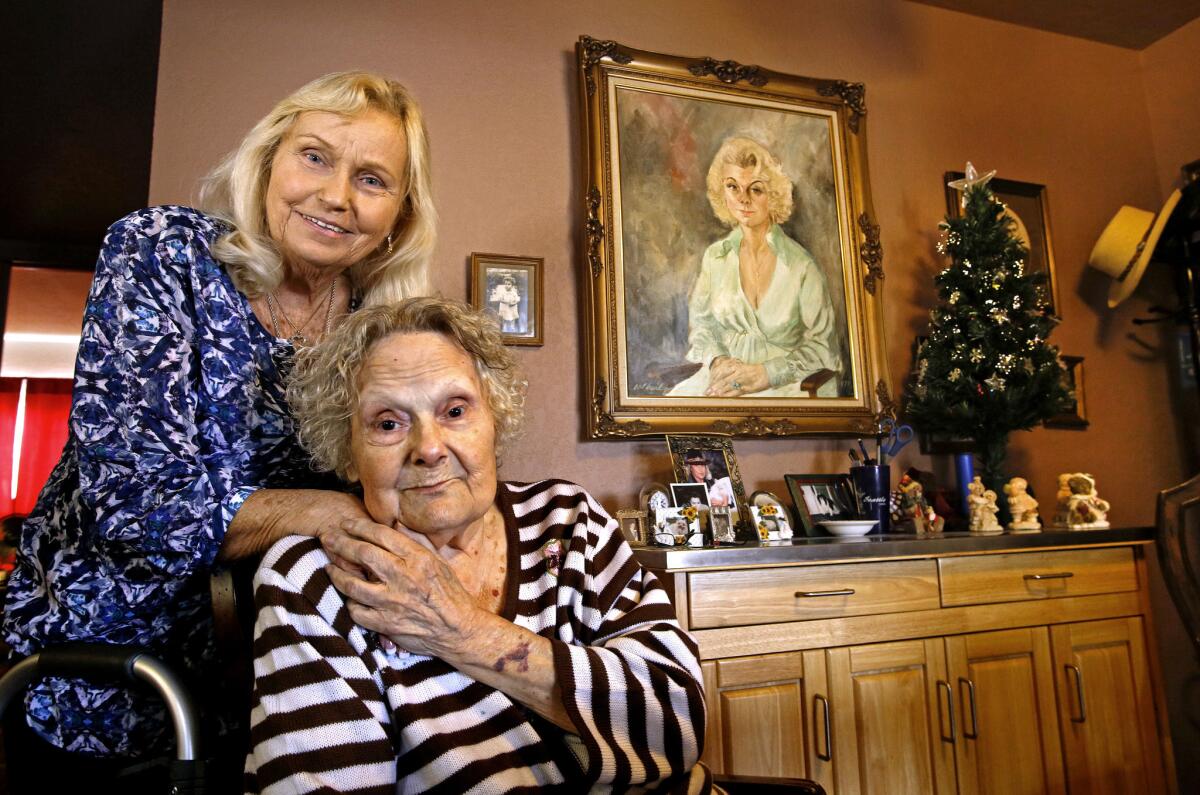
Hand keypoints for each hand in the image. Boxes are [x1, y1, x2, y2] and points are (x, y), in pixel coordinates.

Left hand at [319, 518, 481, 657]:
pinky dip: (349, 603)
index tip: (345, 523)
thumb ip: (416, 541)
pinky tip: (348, 597)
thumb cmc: (450, 593)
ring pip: (351, 584)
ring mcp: (392, 602)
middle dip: (340, 543)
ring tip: (329, 567)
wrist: (458, 629)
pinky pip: (356, 611)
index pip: (381, 535)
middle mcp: (403, 577)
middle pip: (362, 554)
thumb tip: (396, 523)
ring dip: (336, 573)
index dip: (358, 526)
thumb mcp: (438, 561)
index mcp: (417, 558)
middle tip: (326, 537)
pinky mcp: (386, 624)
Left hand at [706, 358, 768, 396]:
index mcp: (736, 367)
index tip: (708, 384)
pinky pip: (735, 392)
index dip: (714, 379)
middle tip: (706, 392)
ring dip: (718, 391)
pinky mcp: (746, 388)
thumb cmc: (755, 371)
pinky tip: (721, 398)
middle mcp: (737, 373)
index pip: (721, 373)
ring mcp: (741, 380)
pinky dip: (727, 395)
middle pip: (722, 380)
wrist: (768, 373)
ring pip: (727, 386)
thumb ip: (733, 372)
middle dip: (714, 387)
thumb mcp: (743, 368)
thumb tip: (723, 377)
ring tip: (711, 396)